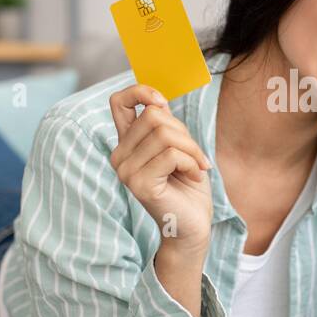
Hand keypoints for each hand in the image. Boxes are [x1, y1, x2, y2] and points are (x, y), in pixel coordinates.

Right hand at [108, 85, 213, 248]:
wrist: (193, 225)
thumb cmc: (188, 186)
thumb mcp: (178, 146)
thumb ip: (165, 125)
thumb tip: (159, 101)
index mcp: (126, 144)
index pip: (119, 102)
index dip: (141, 92)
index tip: (164, 103)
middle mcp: (119, 156)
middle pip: (153, 116)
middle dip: (184, 133)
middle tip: (196, 157)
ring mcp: (126, 171)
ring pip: (165, 134)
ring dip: (192, 149)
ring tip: (198, 167)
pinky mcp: (139, 184)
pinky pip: (171, 155)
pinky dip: (191, 163)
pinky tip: (194, 177)